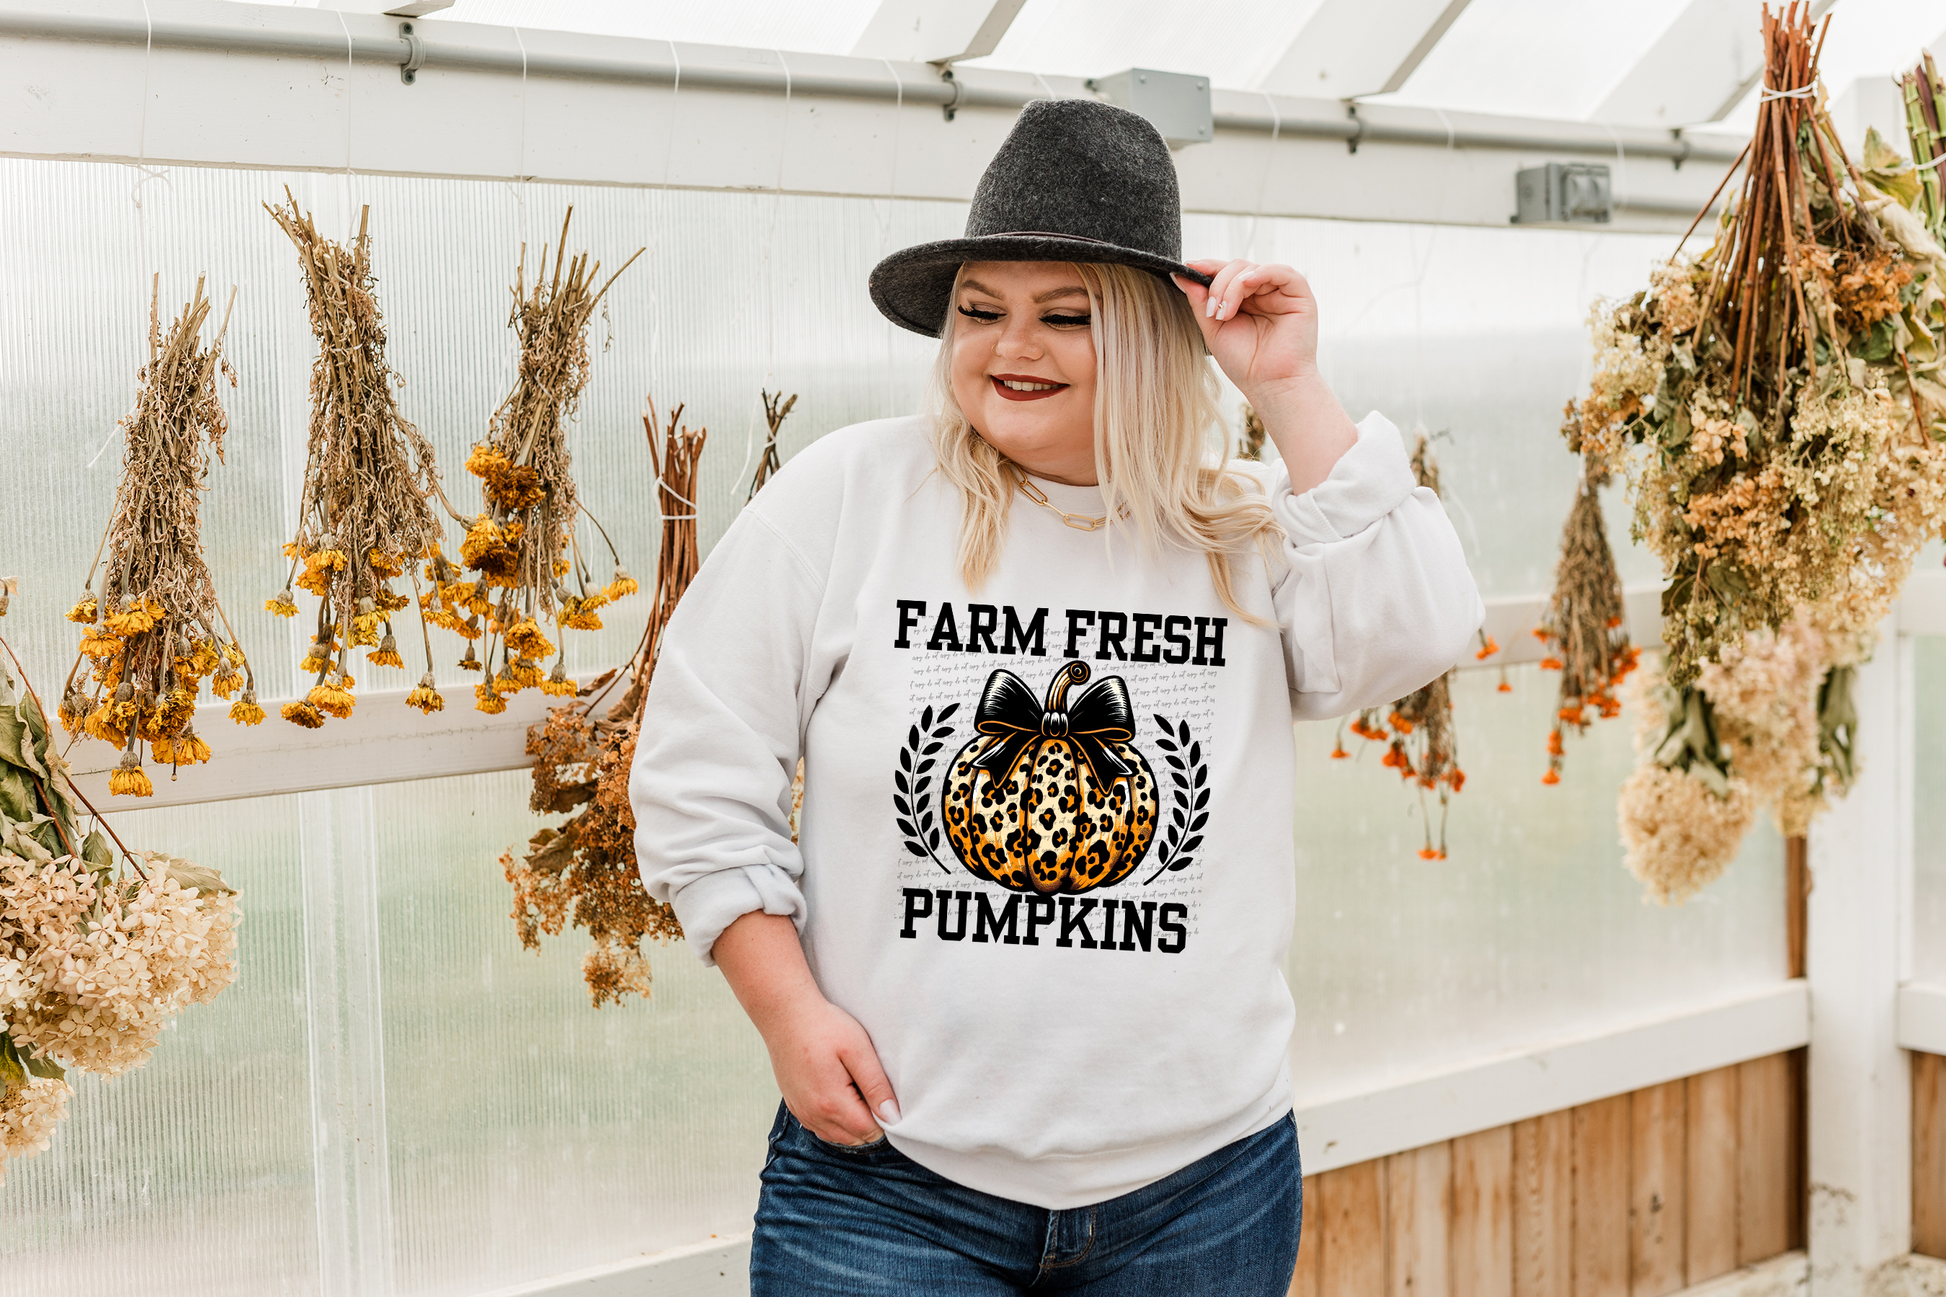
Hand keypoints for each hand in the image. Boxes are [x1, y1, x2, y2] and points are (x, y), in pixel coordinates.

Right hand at [762, 994, 899, 1145]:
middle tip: (871, 1089)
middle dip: (869, 1122)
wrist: (785, 1014)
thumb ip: (876, 1086)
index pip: (869, 1132)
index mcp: (832, 1103)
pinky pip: (820, 1127)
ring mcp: (801, 1112)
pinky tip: (839, 1094)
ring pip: (836, 1136)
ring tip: (856, 1089)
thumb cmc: (824, 1026)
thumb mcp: (858, 1049)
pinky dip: (834, 1120)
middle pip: (854, 1139)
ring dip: (852, 1123)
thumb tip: (892, 1117)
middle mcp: (814, 1115)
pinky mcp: (794, 1106)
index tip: (885, 1095)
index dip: (885, 1118)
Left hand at [1173, 259, 1320, 401]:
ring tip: (1225, 313)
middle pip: (1237, 267)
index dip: (1208, 267)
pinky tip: (1248, 283)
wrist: (1270, 385)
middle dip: (1218, 284)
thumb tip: (1181, 274)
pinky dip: (1262, 272)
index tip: (1189, 268)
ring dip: (1233, 286)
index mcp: (1244, 299)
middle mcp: (1263, 292)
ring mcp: (1281, 293)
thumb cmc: (1245, 363)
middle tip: (1213, 311)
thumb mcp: (1214, 329)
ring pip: (1253, 268)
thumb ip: (1200, 301)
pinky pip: (1283, 271)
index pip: (1225, 273)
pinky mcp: (1300, 296)